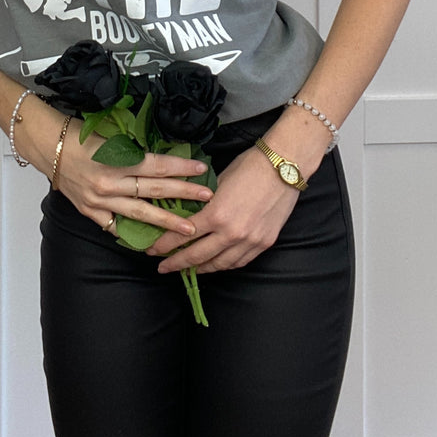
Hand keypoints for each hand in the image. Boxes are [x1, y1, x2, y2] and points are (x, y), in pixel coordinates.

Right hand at [56, 125, 214, 238]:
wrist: (49, 147)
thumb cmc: (80, 135)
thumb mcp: (111, 136)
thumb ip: (136, 150)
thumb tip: (164, 159)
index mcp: (116, 159)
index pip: (157, 165)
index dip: (181, 168)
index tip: (201, 170)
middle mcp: (109, 183)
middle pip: (153, 190)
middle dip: (183, 194)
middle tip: (206, 198)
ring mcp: (99, 200)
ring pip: (139, 213)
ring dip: (165, 221)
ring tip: (187, 229)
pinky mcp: (90, 212)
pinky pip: (114, 226)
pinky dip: (131, 231)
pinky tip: (150, 241)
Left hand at [146, 146, 300, 273]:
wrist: (284, 167)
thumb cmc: (250, 166)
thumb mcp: (219, 182)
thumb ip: (204, 203)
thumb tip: (190, 215)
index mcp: (216, 215)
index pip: (182, 236)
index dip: (164, 246)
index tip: (152, 251)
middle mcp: (232, 233)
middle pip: (197, 256)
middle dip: (177, 264)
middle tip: (163, 267)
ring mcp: (250, 241)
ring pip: (219, 264)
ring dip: (201, 269)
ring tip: (188, 269)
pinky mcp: (264, 243)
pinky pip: (240, 261)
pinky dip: (225, 265)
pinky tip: (216, 264)